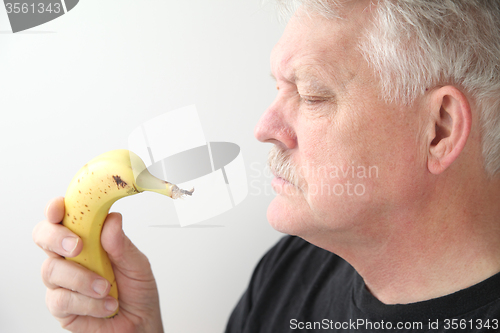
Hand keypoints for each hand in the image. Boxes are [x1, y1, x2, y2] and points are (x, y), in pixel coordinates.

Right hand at [33, 197, 163, 332]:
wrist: (140, 323)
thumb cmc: (137, 291)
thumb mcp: (137, 265)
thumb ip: (122, 245)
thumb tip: (111, 220)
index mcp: (87, 239)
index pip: (64, 218)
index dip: (56, 209)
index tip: (60, 207)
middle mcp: (70, 257)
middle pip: (44, 237)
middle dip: (57, 238)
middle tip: (78, 246)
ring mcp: (63, 281)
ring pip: (51, 270)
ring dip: (81, 278)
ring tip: (106, 288)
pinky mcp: (61, 306)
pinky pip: (61, 300)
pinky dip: (87, 302)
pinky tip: (105, 305)